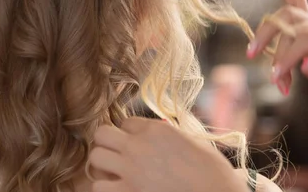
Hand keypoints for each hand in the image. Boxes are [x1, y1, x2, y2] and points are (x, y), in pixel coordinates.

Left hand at [89, 117, 250, 191]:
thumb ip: (168, 135)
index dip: (130, 133)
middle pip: (102, 133)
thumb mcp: (193, 142)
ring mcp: (130, 170)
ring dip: (104, 165)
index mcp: (157, 129)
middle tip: (118, 154)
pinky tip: (119, 189)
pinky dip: (105, 188)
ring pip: (96, 157)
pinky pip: (98, 186)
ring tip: (116, 173)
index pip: (126, 122)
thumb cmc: (212, 172)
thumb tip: (157, 134)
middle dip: (108, 143)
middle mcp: (138, 145)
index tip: (137, 143)